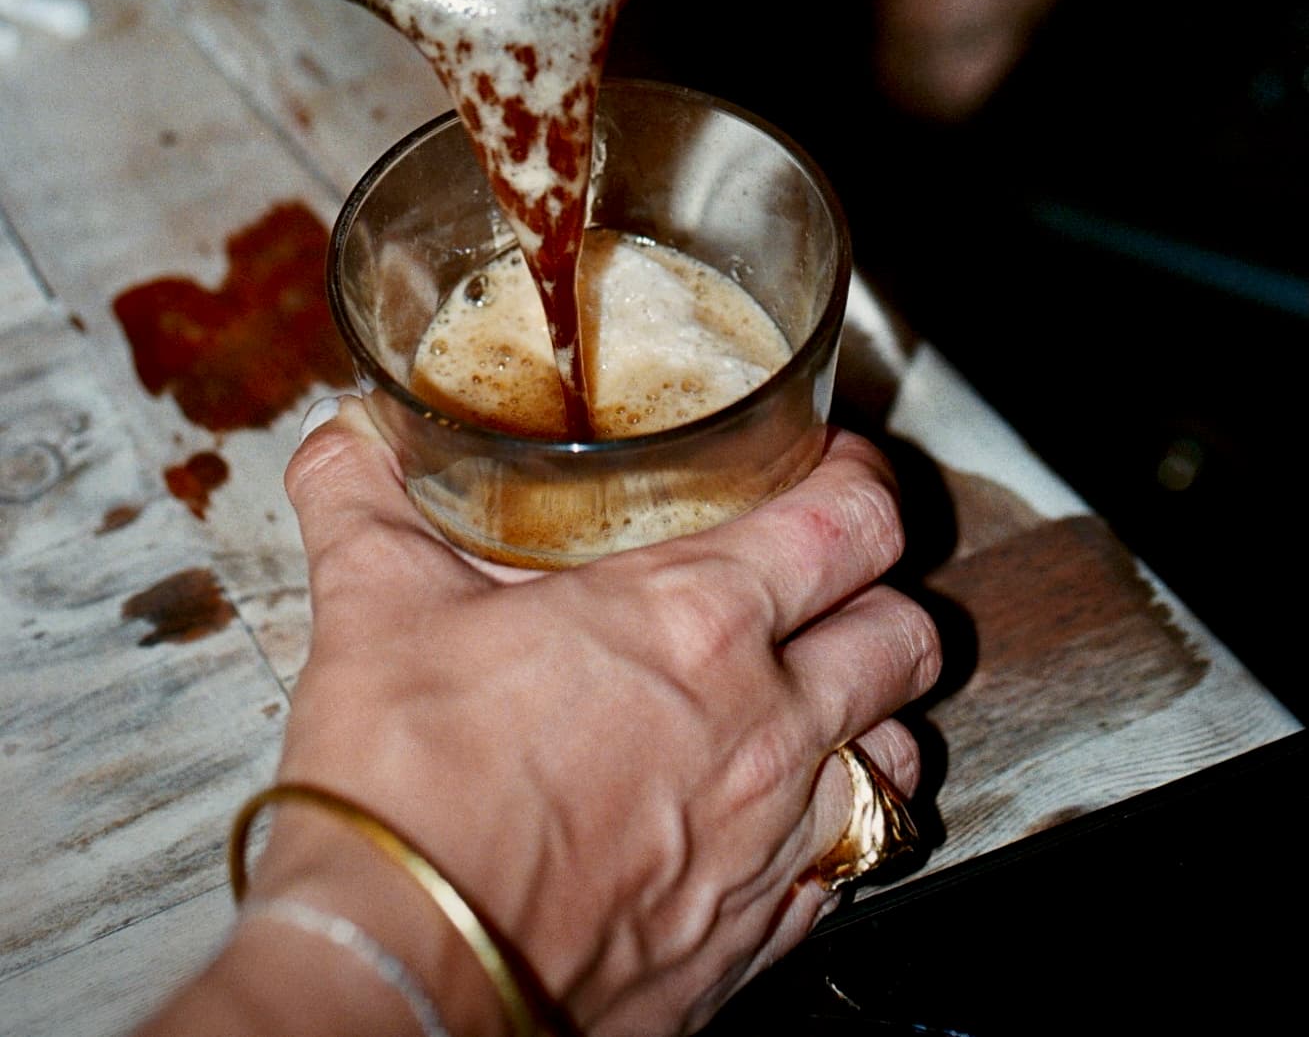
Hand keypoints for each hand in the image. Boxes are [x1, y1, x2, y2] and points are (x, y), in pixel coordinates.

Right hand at [244, 398, 937, 1035]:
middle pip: (907, 636)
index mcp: (697, 620)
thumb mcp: (373, 607)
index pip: (854, 520)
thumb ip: (365, 499)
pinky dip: (831, 830)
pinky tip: (767, 819)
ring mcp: (776, 841)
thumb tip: (345, 436)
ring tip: (812, 700)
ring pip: (903, 755)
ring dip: (872, 718)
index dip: (863, 481)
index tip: (837, 470)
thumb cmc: (405, 787)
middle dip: (882, 596)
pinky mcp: (760, 939)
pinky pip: (851, 868)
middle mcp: (766, 725)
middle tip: (829, 583)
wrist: (398, 975)